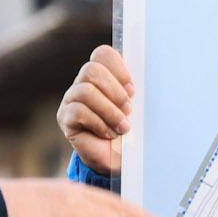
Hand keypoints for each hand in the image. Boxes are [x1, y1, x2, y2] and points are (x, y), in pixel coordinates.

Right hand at [58, 45, 131, 174]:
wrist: (120, 162)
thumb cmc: (132, 134)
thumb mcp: (139, 110)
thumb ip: (137, 92)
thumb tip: (152, 74)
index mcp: (103, 76)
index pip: (103, 54)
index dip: (119, 68)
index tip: (133, 90)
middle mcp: (83, 83)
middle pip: (92, 69)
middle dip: (114, 91)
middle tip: (128, 110)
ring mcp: (71, 99)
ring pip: (86, 91)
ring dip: (110, 111)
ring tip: (123, 127)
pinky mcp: (65, 118)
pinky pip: (78, 111)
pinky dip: (99, 123)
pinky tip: (109, 134)